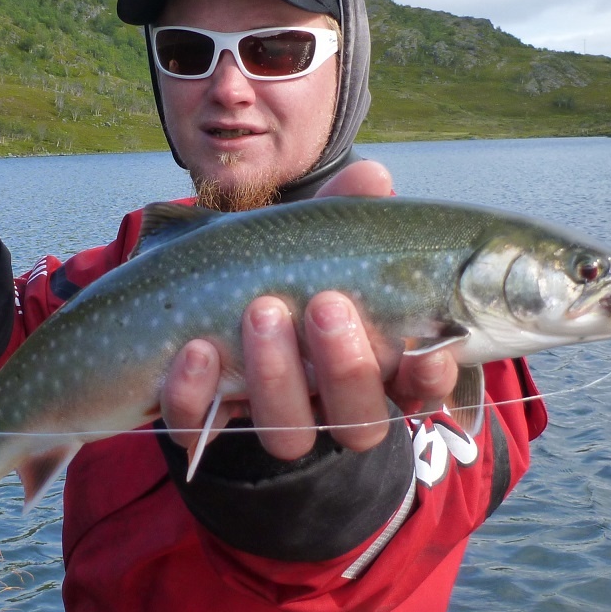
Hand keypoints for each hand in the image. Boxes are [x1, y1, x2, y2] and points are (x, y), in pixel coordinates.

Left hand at [161, 160, 459, 459]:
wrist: (180, 307)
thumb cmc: (272, 271)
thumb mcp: (306, 238)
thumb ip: (342, 212)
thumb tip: (373, 178)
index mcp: (371, 362)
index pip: (419, 387)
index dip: (430, 377)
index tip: (428, 350)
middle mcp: (326, 404)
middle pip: (359, 421)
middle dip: (347, 367)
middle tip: (325, 304)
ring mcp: (267, 420)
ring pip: (289, 434)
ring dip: (277, 375)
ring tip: (260, 310)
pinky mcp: (203, 426)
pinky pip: (200, 429)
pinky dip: (193, 392)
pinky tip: (195, 348)